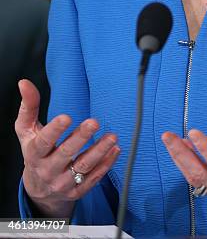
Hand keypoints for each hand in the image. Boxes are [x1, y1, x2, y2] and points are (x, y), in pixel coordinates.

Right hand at [15, 79, 120, 217]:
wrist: (39, 189)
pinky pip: (93, 179)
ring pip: (83, 167)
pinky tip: (115, 150)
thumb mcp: (27, 131)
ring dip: (99, 151)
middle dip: (80, 138)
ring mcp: (63, 182)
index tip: (66, 117)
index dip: (54, 130)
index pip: (44, 142)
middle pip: (65, 154)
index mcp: (35, 153)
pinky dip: (106, 164)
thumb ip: (28, 107)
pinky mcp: (76, 191)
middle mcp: (48, 170)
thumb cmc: (35, 152)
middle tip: (94, 122)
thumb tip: (24, 83)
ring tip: (112, 137)